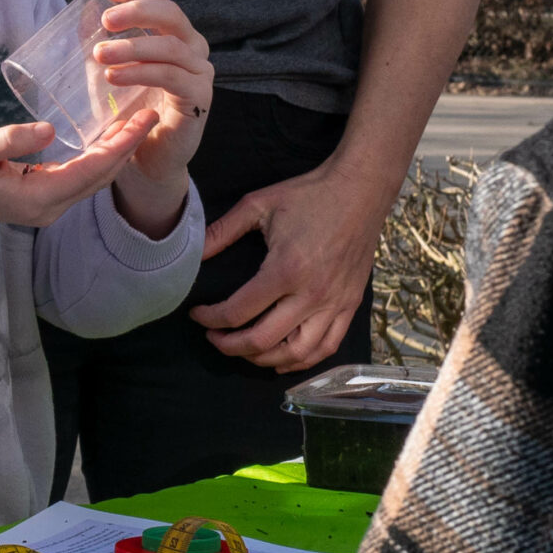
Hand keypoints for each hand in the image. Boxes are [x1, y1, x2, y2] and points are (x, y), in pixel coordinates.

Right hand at [0, 113, 156, 234]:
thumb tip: (49, 129)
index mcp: (38, 198)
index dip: (122, 144)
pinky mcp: (42, 198)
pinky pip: (80, 178)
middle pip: (100, 176)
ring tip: (134, 121)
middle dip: (127, 145)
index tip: (144, 118)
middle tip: (149, 112)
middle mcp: (50, 207)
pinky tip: (104, 138)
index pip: (92, 169)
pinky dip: (98, 157)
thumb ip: (11, 140)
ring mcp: (47, 206)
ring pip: (93, 178)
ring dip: (116, 151)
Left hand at [92, 0, 211, 235]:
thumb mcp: (109, 68)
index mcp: (172, 34)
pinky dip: (141, 72)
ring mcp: (199, 72)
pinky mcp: (198, 98)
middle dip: (137, 12)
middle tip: (105, 21)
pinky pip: (172, 77)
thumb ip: (100, 41)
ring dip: (133, 46)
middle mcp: (192, 48)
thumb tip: (80, 10)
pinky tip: (115, 76)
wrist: (146, 156)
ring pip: (171, 47)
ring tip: (100, 55)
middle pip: (172, 15)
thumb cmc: (127, 108)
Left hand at [191, 160, 387, 372]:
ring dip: (266, 360)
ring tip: (244, 351)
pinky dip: (303, 360)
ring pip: (299, 353)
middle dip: (231, 346)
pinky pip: (328, 347)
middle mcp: (312, 295)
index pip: (238, 311)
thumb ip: (221, 231)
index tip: (196, 314)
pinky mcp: (351, 306)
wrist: (360, 191)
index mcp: (285, 270)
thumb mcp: (257, 204)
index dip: (211, 318)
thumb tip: (191, 253)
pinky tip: (283, 358)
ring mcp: (335, 304)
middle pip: (265, 341)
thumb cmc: (308, 195)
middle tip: (213, 338)